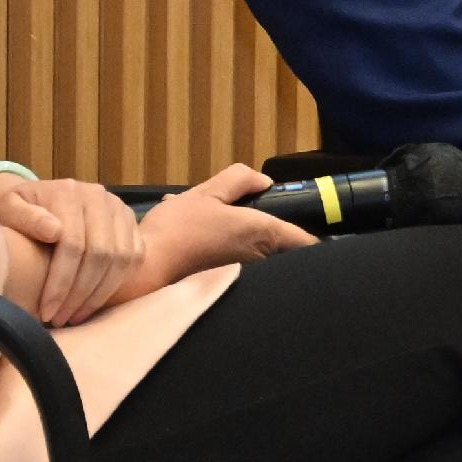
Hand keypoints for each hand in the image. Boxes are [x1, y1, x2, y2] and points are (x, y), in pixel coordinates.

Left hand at [0, 174, 149, 327]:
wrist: (29, 196)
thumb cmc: (12, 207)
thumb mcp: (5, 206)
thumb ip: (24, 217)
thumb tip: (53, 231)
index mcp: (69, 192)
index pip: (74, 244)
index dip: (62, 283)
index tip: (47, 310)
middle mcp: (100, 197)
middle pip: (101, 254)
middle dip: (80, 294)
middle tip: (61, 319)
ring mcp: (118, 209)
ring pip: (121, 259)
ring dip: (99, 294)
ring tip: (75, 315)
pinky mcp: (130, 222)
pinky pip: (134, 258)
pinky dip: (117, 283)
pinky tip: (93, 301)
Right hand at [113, 164, 316, 303]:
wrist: (145, 268)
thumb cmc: (177, 230)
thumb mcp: (207, 193)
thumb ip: (239, 180)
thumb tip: (263, 181)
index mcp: (263, 232)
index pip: (307, 242)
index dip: (316, 235)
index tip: (314, 226)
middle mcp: (260, 257)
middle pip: (283, 246)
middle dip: (270, 229)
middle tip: (244, 215)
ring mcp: (245, 273)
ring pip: (259, 253)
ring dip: (244, 237)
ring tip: (213, 224)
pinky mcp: (226, 281)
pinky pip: (238, 261)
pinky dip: (225, 248)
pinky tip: (199, 237)